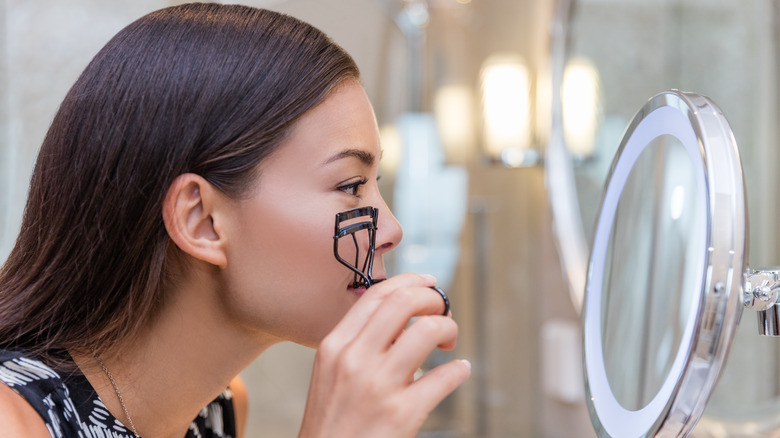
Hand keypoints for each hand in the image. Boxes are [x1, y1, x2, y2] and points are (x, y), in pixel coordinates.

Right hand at [298, 273, 470, 437]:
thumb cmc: (334, 421)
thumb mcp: (332, 373)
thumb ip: (361, 344)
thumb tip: (405, 322)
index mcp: (336, 345)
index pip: (377, 294)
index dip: (410, 281)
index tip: (429, 284)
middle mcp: (355, 359)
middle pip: (404, 302)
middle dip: (434, 300)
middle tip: (443, 313)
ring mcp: (379, 385)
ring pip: (429, 331)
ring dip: (449, 329)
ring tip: (449, 343)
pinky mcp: (403, 413)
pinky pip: (445, 376)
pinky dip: (459, 369)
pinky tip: (459, 370)